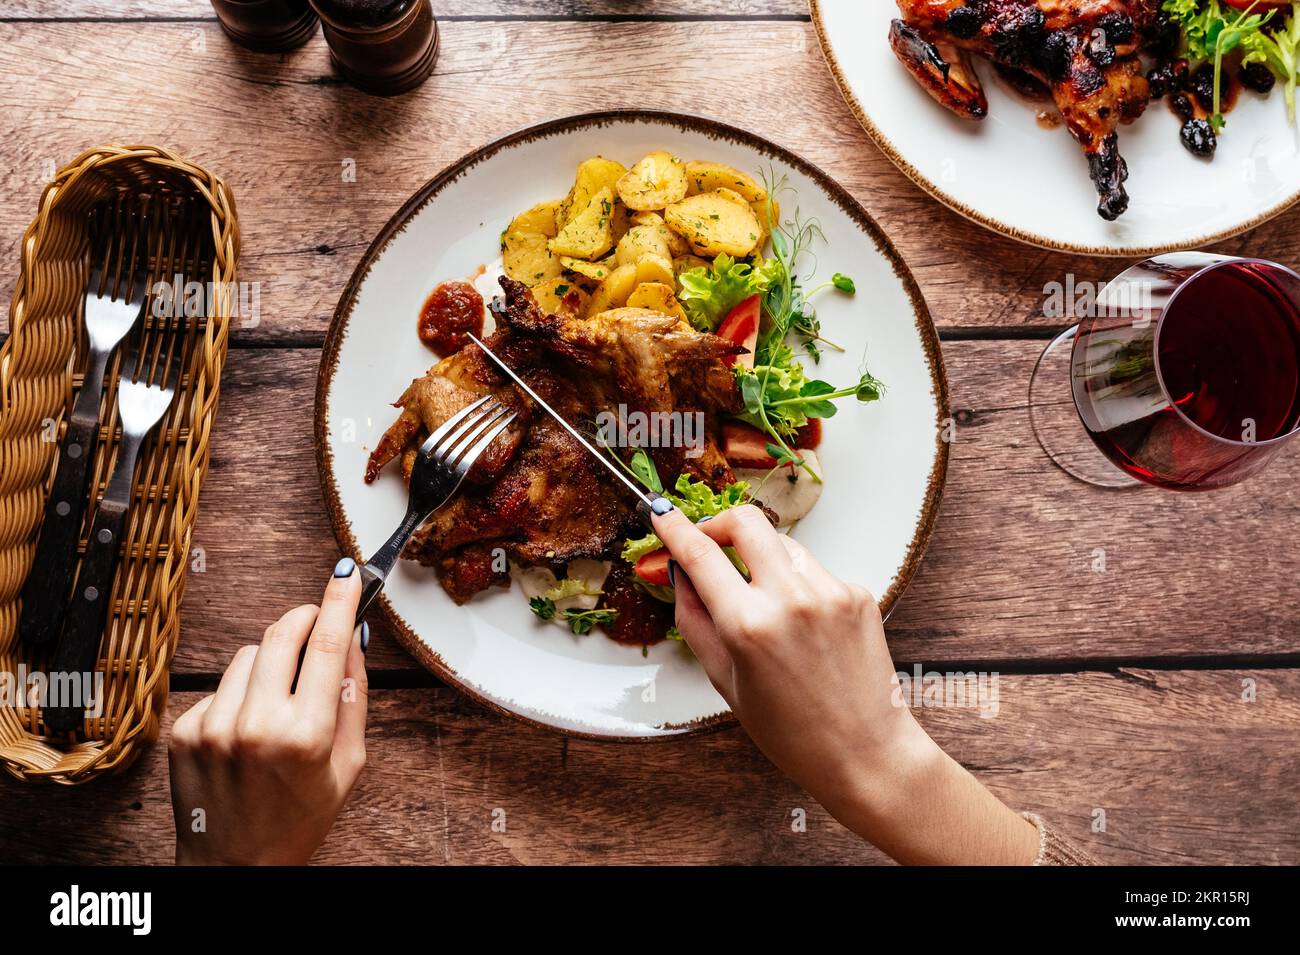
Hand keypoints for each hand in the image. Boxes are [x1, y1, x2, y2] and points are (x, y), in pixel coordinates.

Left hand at [168, 558, 368, 864]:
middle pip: (281, 634)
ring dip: (270, 660)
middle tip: (318, 618)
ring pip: (248, 654)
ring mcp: (213, 726)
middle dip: (304, 617)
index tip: (346, 576)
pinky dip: (239, 694)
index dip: (338, 602)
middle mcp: (255, 726)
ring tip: (279, 698)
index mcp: (305, 735)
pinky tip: (246, 728)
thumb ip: (353, 698)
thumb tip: (351, 638)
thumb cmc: (299, 819)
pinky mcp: (184, 730)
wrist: (234, 866)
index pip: (325, 646)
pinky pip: (220, 686)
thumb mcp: (348, 765)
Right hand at [652, 504, 1037, 864]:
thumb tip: (679, 573)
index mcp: (749, 626)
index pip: (700, 554)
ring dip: (762, 559)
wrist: (865, 752)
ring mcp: (830, 592)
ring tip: (763, 602)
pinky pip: (814, 570)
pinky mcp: (857, 594)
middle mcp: (791, 600)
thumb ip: (695, 619)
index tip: (661, 514)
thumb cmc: (792, 732)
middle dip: (720, 523)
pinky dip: (798, 585)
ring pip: (782, 545)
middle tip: (711, 542)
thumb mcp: (724, 680)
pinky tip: (803, 626)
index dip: (674, 528)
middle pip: (746, 521)